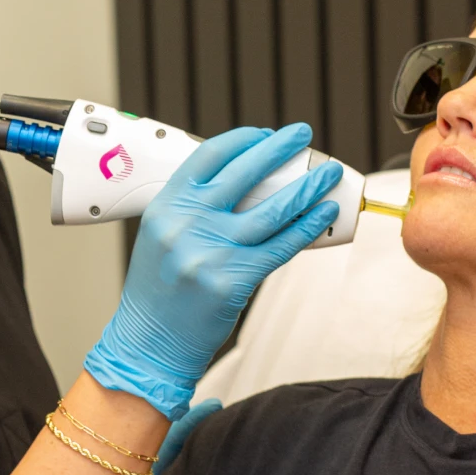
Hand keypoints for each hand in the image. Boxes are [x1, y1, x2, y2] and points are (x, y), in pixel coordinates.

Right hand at [84, 123, 341, 419]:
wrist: (148, 340)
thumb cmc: (158, 288)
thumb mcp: (162, 233)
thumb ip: (194, 206)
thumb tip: (244, 181)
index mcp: (167, 205)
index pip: (210, 156)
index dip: (243, 139)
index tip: (265, 133)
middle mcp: (187, 223)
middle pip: (245, 173)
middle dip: (280, 148)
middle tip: (303, 136)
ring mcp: (211, 251)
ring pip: (272, 209)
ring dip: (307, 187)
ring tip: (327, 175)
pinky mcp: (234, 280)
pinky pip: (281, 247)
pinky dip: (307, 227)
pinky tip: (323, 214)